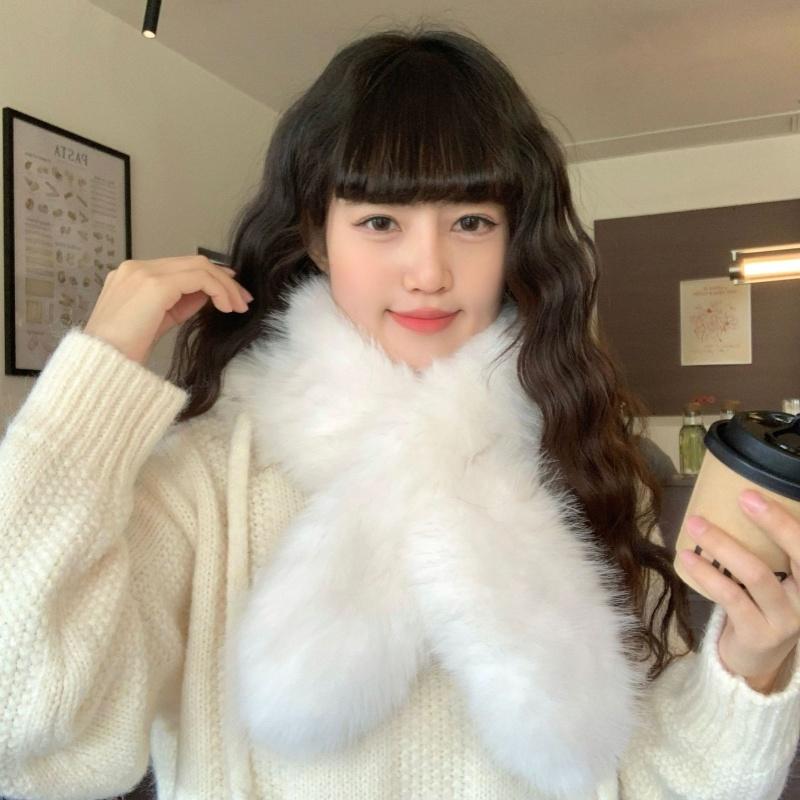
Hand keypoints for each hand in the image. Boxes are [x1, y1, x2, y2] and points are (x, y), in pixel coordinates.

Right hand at [83, 256, 252, 364]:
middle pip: (192, 262)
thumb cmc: (123, 352)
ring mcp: (143, 273)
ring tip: (238, 307)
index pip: (181, 267)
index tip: (231, 295)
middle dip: (224, 280)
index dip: (211, 278)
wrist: (102, 365)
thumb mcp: (157, 322)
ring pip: (199, 266)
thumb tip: (207, 295)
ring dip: (225, 286)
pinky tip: (226, 307)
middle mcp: (136, 268)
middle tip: (243, 300)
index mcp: (132, 276)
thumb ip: (179, 304)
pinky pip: (199, 279)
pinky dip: (218, 290)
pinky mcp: (155, 285)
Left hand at [678, 489, 799, 692]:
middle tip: (744, 497)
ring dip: (723, 545)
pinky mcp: (759, 634)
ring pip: (757, 575)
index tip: (758, 493)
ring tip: (695, 523)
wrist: (756, 658)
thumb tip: (741, 499)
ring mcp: (786, 620)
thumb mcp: (775, 576)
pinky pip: (731, 597)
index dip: (787, 520)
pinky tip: (687, 557)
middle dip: (774, 523)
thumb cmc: (762, 603)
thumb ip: (769, 549)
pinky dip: (707, 573)